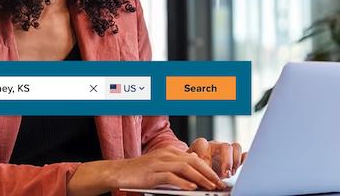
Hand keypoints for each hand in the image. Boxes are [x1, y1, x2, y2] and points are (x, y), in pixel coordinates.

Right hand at [107, 146, 225, 190]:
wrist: (120, 172)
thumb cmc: (140, 171)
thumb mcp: (161, 165)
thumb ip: (176, 166)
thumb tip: (195, 171)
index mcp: (169, 151)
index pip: (194, 158)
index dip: (208, 169)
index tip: (218, 179)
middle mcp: (166, 154)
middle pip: (193, 162)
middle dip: (209, 174)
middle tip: (219, 185)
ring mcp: (159, 162)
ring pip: (185, 168)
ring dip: (200, 178)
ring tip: (210, 187)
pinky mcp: (152, 173)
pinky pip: (171, 176)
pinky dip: (183, 182)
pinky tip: (192, 188)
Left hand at [187, 138, 247, 178]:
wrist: (199, 170)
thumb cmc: (193, 167)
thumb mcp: (191, 166)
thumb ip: (195, 165)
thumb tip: (199, 165)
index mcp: (201, 145)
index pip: (204, 144)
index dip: (206, 158)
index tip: (207, 171)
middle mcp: (214, 145)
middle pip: (225, 146)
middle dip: (227, 162)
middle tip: (227, 174)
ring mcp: (225, 151)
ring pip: (236, 147)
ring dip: (236, 162)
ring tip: (232, 174)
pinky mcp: (234, 157)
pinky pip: (243, 154)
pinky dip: (245, 159)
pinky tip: (245, 166)